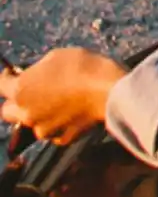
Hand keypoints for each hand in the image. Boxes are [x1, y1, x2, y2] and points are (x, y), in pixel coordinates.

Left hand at [0, 49, 126, 145]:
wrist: (107, 90)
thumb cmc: (82, 67)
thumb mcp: (55, 56)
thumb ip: (37, 70)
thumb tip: (33, 76)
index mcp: (21, 90)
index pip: (0, 85)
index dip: (6, 77)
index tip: (12, 73)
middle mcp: (26, 113)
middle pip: (7, 111)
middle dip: (16, 101)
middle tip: (32, 91)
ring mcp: (42, 130)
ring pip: (31, 123)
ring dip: (38, 113)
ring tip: (59, 99)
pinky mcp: (59, 139)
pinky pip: (52, 132)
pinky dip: (57, 123)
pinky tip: (72, 110)